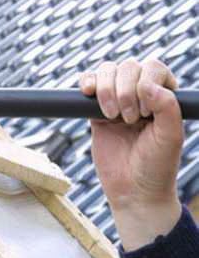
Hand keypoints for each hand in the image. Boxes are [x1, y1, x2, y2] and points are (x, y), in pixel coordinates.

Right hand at [80, 59, 183, 250]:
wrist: (132, 190)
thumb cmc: (156, 166)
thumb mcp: (170, 137)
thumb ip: (167, 107)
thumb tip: (149, 85)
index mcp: (164, 97)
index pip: (153, 68)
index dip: (146, 82)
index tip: (147, 112)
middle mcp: (141, 94)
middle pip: (128, 67)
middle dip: (125, 90)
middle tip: (130, 120)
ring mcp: (117, 100)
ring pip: (107, 71)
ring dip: (107, 89)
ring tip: (113, 116)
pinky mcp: (95, 111)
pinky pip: (89, 84)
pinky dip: (87, 83)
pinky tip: (88, 94)